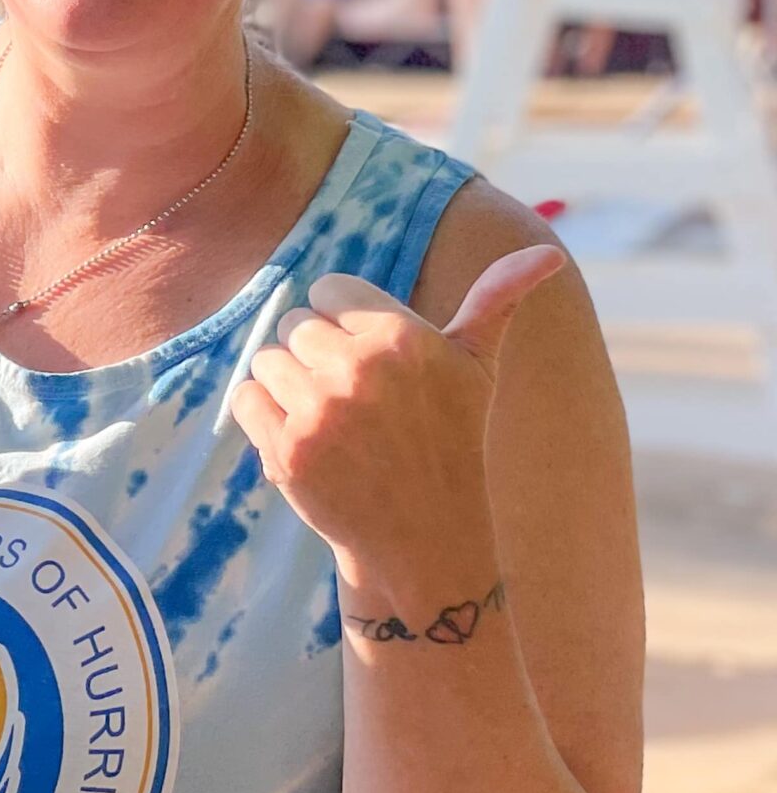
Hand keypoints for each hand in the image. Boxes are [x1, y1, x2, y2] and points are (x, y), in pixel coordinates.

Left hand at [231, 246, 564, 586]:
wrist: (426, 539)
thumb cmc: (452, 441)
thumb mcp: (478, 368)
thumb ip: (497, 300)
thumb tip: (548, 253)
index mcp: (403, 337)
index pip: (328, 288)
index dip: (344, 321)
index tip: (371, 359)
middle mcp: (359, 368)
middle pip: (293, 322)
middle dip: (316, 354)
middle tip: (354, 398)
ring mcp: (320, 411)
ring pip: (265, 359)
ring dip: (288, 387)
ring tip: (333, 420)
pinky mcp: (287, 450)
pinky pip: (244, 397)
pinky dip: (264, 417)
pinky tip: (306, 441)